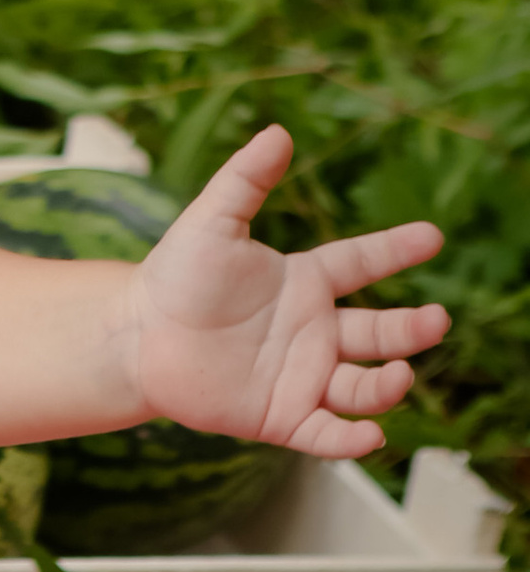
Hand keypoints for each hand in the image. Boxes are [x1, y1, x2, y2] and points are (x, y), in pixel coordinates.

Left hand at [126, 126, 447, 458]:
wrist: (135, 336)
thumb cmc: (174, 277)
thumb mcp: (212, 223)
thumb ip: (246, 180)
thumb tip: (279, 132)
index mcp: (305, 282)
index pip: (364, 262)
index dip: (397, 249)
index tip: (432, 236)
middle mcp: (314, 331)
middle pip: (379, 331)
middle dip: (412, 329)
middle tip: (436, 321)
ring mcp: (302, 376)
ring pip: (362, 386)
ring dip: (387, 385)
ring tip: (399, 375)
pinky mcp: (282, 417)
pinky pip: (328, 433)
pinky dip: (353, 438)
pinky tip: (372, 435)